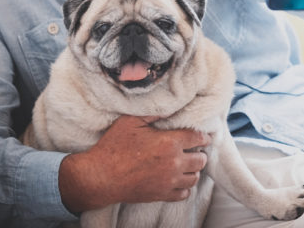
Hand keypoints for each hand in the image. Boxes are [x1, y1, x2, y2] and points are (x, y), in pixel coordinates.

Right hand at [58, 115, 210, 212]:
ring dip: (193, 170)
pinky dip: (184, 187)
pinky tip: (177, 179)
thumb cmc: (113, 146)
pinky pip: (184, 194)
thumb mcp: (131, 121)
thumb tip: (168, 108)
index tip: (203, 136)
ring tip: (186, 164)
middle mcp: (173, 163)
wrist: (100, 176)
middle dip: (199, 153)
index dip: (203, 136)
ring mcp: (168, 181)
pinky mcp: (161, 195)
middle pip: (201, 160)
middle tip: (193, 150)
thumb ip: (152, 113)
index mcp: (169, 142)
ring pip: (195, 178)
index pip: (198, 138)